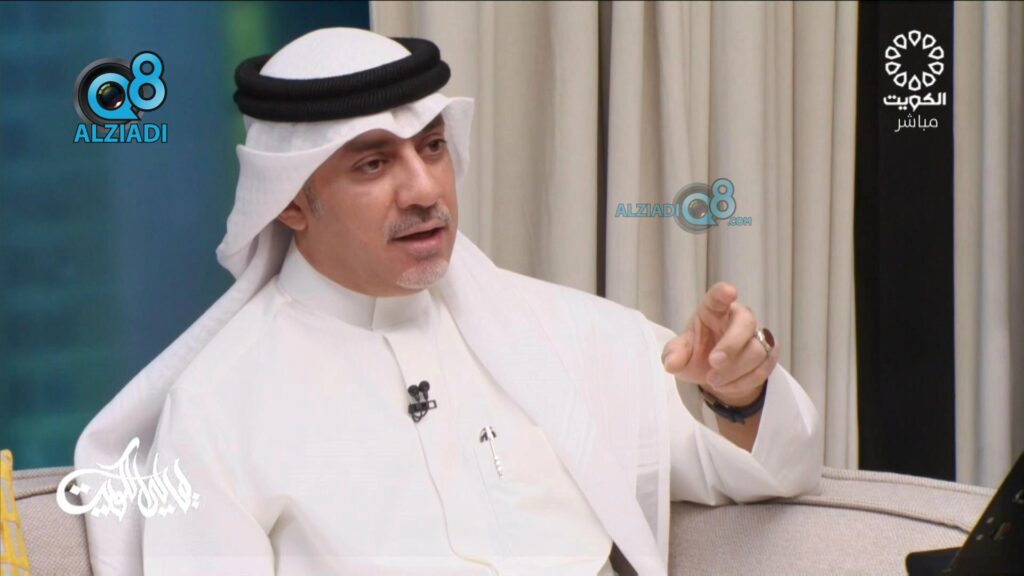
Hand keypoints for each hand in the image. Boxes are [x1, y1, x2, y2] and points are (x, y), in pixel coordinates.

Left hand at [661, 282, 777, 406]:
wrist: (716, 373)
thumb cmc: (697, 352)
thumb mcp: (680, 354)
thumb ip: (674, 355)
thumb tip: (671, 364)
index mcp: (714, 309)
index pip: (719, 297)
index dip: (723, 293)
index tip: (728, 292)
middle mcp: (739, 317)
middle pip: (745, 323)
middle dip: (730, 345)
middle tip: (713, 363)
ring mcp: (757, 335)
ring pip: (757, 350)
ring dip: (734, 370)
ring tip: (713, 381)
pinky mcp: (769, 355)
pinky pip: (763, 369)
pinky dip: (743, 381)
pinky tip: (726, 386)